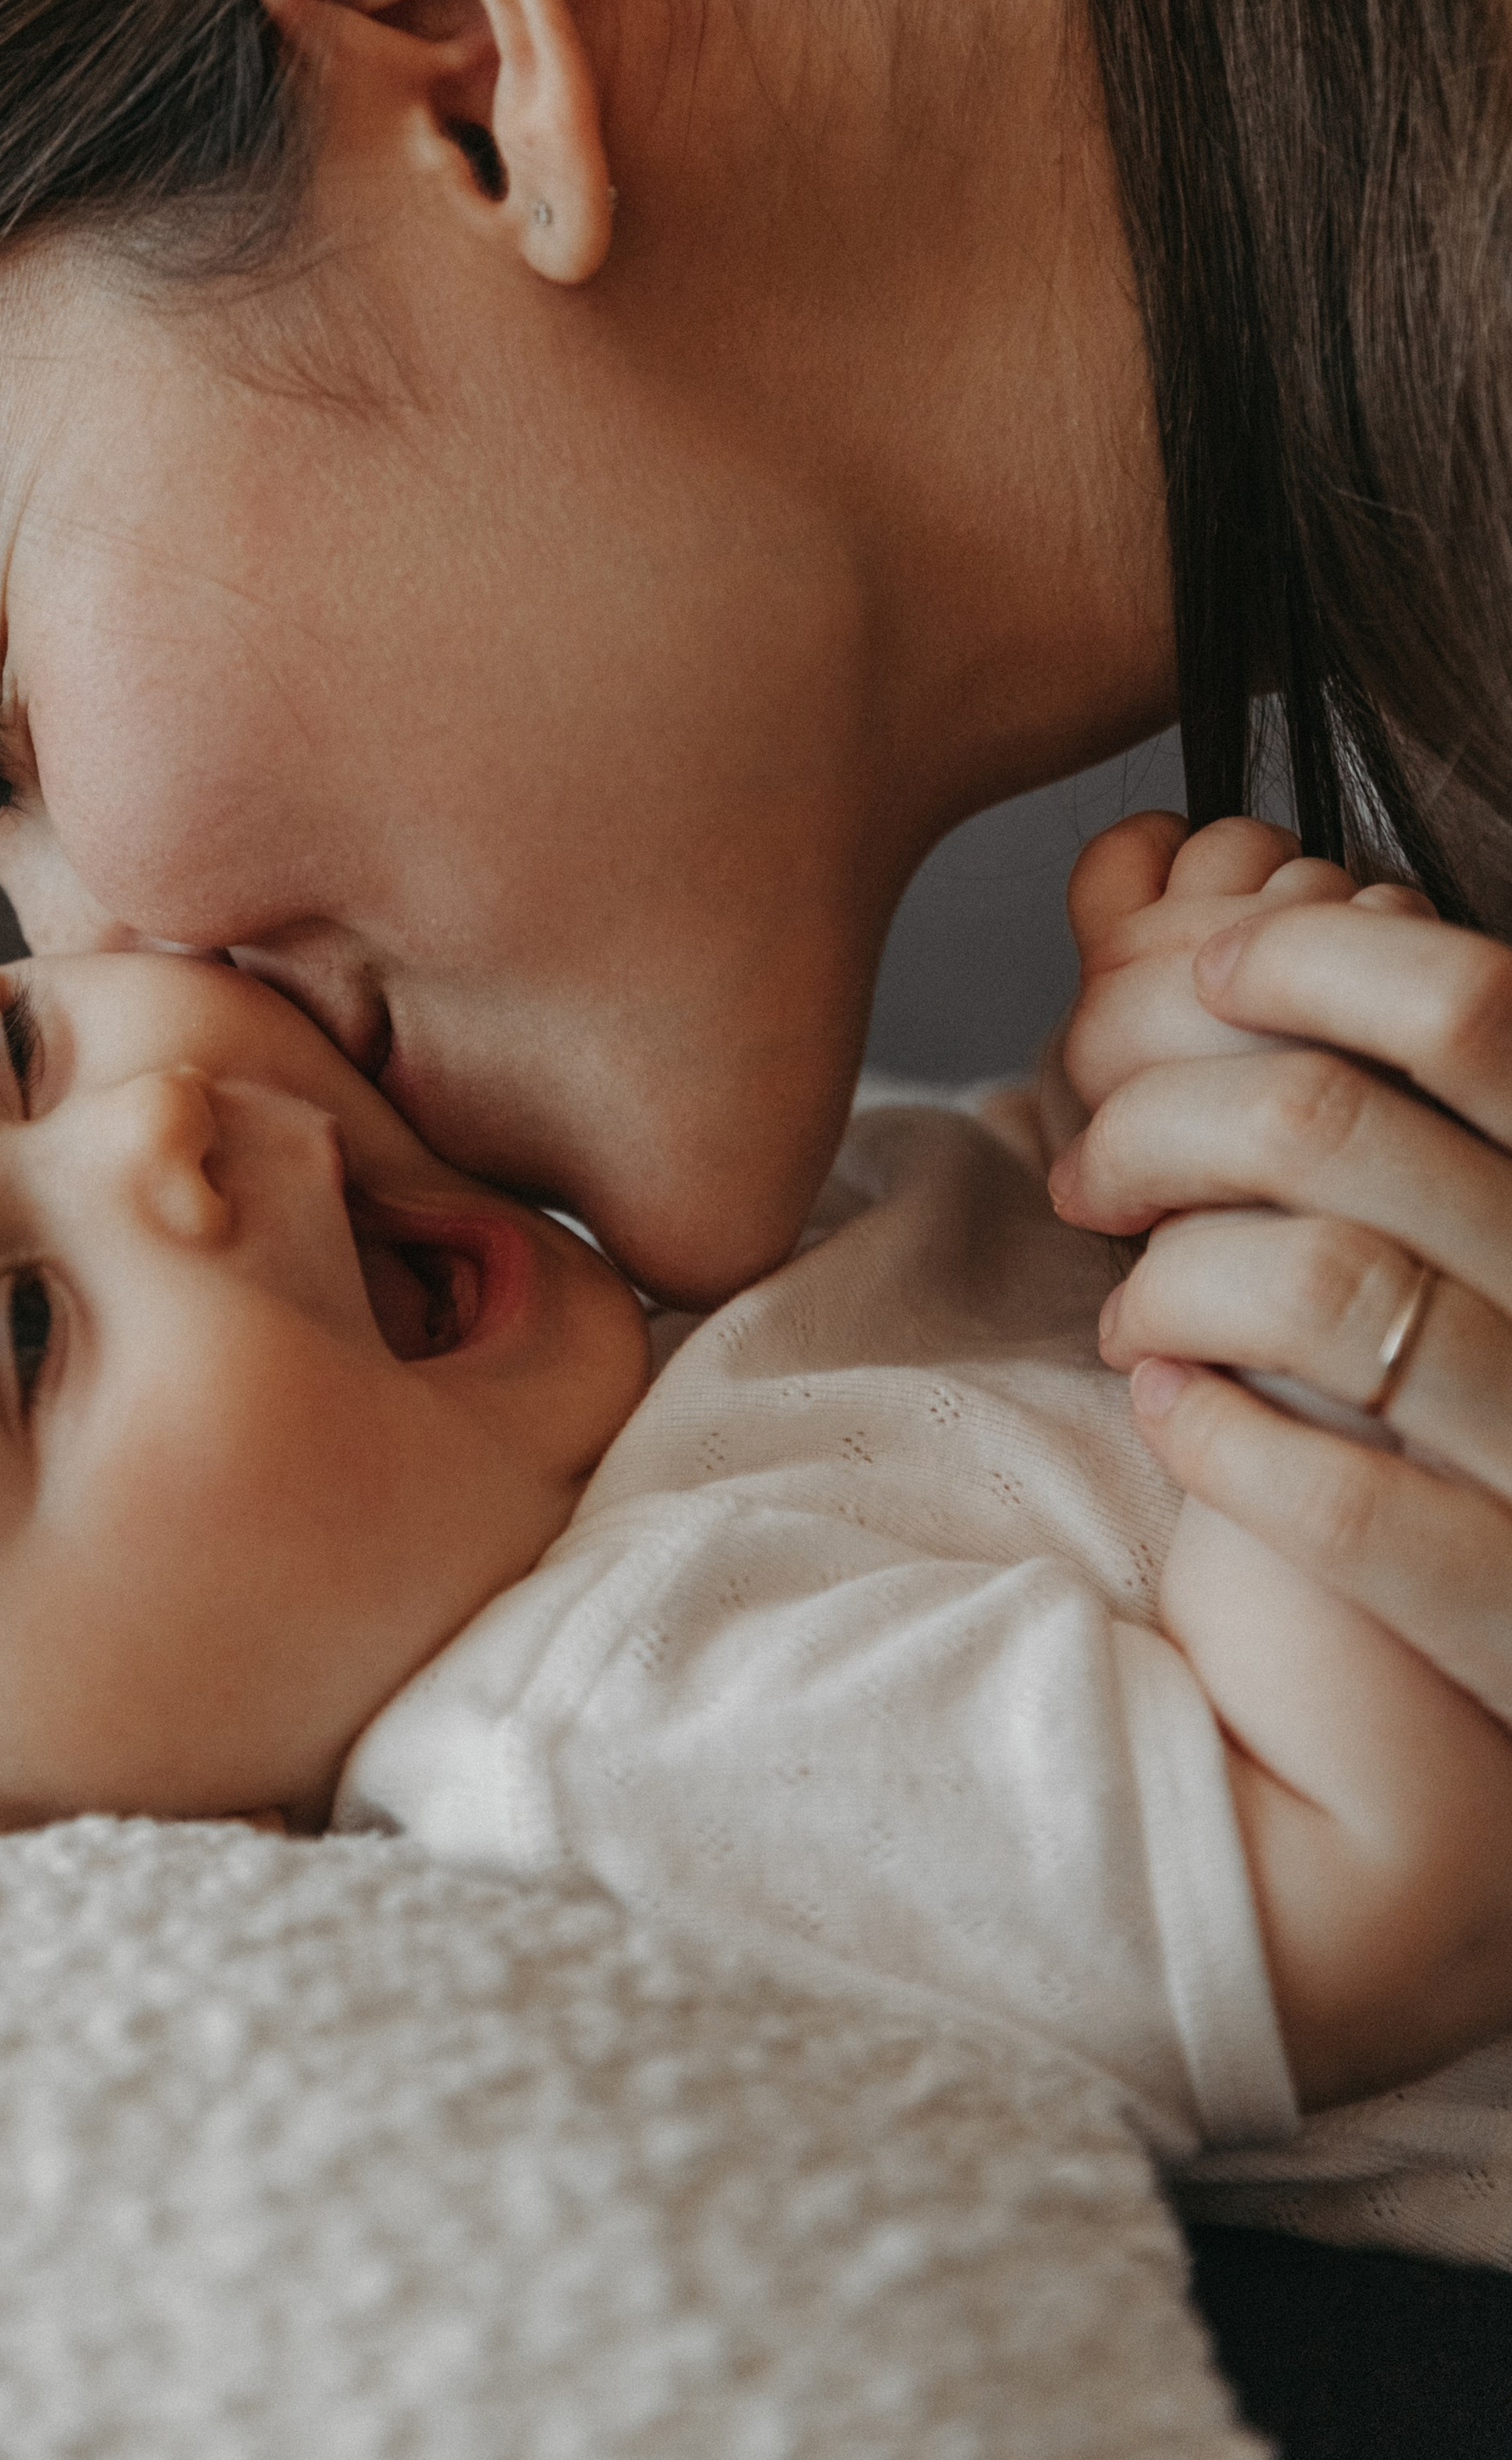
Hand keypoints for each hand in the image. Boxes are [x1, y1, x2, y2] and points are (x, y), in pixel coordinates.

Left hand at [1049, 851, 1511, 1724]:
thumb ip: (1264, 1022)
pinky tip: (1167, 1410)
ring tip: (1131, 1307)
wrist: (1453, 1698)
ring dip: (1171, 1276)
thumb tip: (1130, 859)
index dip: (1298, 961)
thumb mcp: (1364, 1179)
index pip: (1474, 1004)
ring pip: (1321, 1286)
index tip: (1186, 974)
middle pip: (1333, 1124)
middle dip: (1154, 1118)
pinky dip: (1213, 1435)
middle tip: (1084, 1169)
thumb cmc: (1415, 1379)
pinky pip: (1347, 1508)